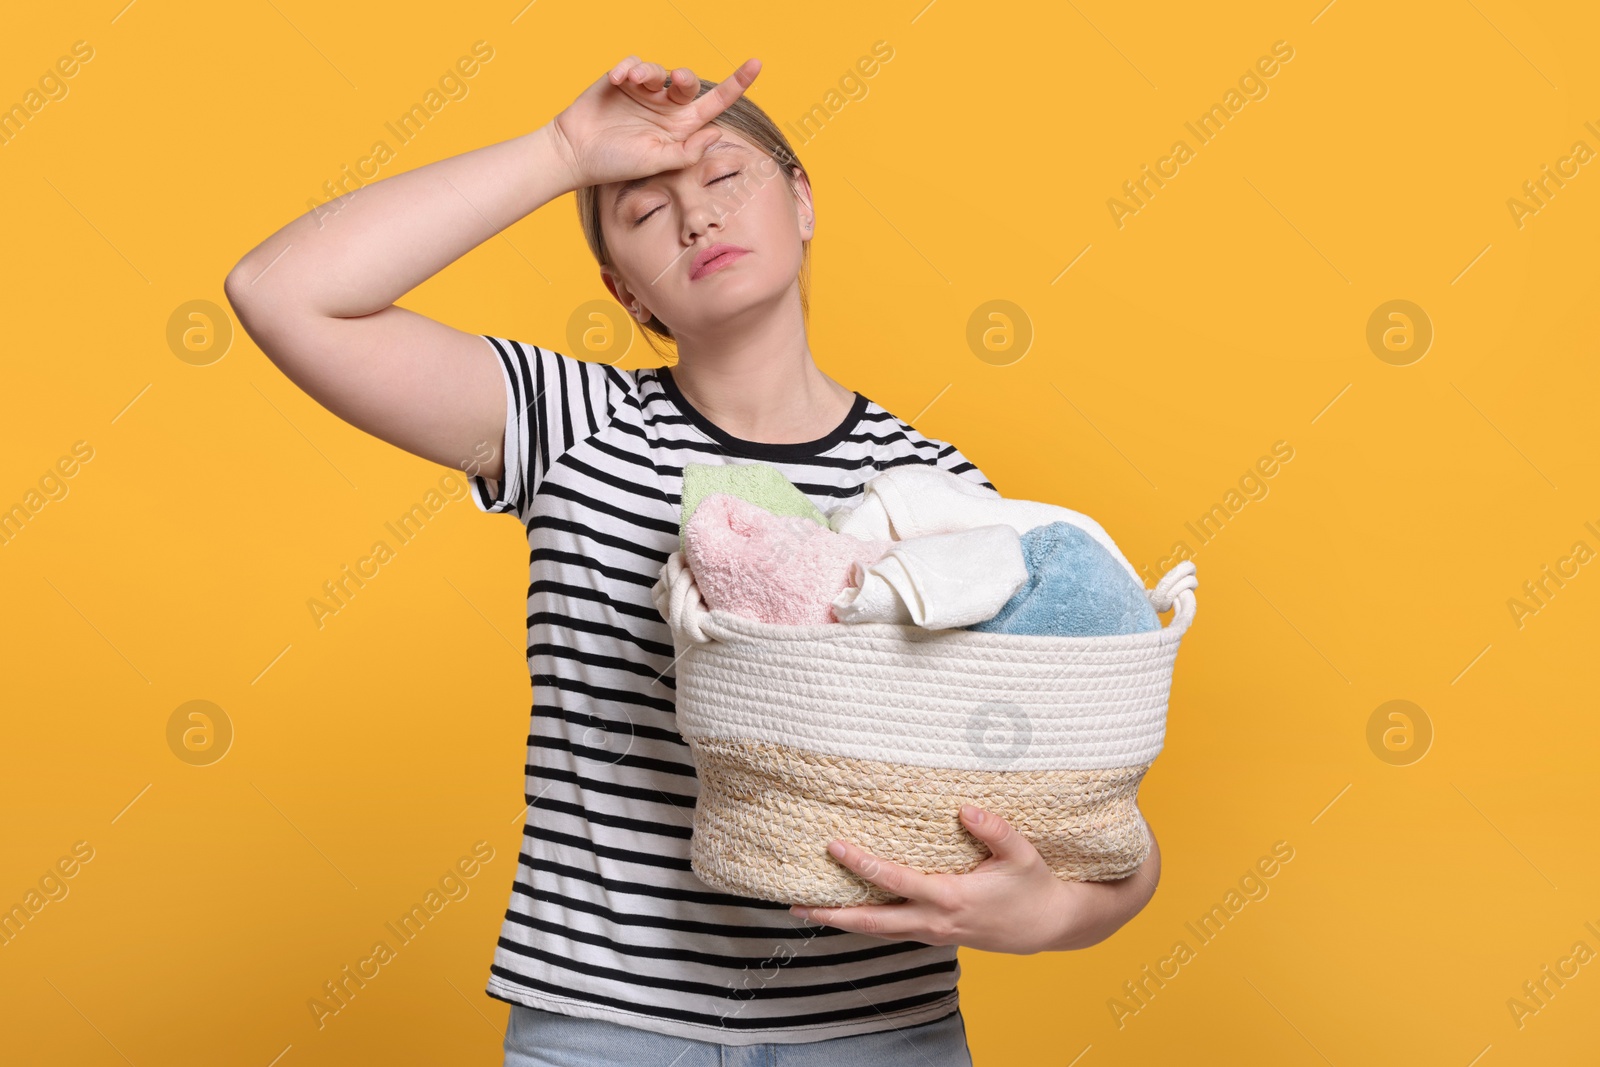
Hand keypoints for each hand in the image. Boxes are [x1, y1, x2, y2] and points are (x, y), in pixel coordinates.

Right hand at [546, 55, 761, 190]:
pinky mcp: (622, 81)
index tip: (756, 63)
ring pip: (659, 70)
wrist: (575, 154)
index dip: (737, 83)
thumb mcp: (656, 162)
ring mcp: (644, 93)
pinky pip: (633, 63)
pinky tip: (618, 79)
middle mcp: (666, 107)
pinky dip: (628, 67)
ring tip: (635, 80)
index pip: (716, 102)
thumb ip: (687, 151)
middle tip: (674, 81)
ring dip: (650, 71)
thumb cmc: (616, 163)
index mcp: (681, 127)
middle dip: (684, 78)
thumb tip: (716, 133)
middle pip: (688, 82)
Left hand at [787, 805, 1160, 954]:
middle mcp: (934, 921)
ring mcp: (932, 933)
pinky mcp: (933, 936)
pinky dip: (863, 924)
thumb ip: (994, 830)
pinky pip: (890, 932)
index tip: (834, 846)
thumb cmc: (1032, 887)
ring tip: (805, 910)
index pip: (896, 881)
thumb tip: (965, 807)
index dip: (863, 864)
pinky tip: (844, 913)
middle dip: (832, 913)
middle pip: (873, 922)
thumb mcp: (1021, 854)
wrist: (1047, 928)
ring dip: (841, 922)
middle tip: (795, 905)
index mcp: (951, 897)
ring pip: (877, 932)